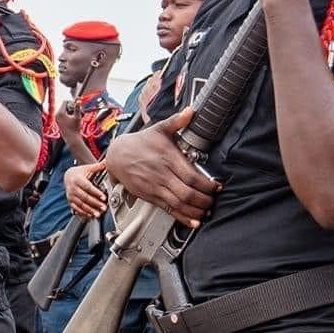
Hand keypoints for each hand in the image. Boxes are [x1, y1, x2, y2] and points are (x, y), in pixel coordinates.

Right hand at [64, 162, 107, 219]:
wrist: (67, 176)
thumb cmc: (79, 173)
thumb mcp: (88, 168)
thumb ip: (98, 166)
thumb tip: (109, 161)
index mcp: (77, 179)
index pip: (88, 187)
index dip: (96, 193)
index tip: (103, 197)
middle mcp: (73, 188)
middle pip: (85, 197)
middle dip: (95, 203)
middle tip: (103, 207)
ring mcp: (71, 196)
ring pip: (81, 204)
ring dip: (90, 210)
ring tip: (98, 213)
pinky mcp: (70, 201)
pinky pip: (76, 209)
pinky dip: (83, 213)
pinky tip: (90, 215)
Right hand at [103, 108, 216, 224]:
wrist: (117, 155)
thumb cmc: (140, 143)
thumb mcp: (159, 129)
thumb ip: (177, 122)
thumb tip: (190, 111)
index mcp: (167, 158)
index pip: (191, 176)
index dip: (207, 185)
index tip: (216, 187)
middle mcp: (161, 175)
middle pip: (187, 193)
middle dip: (204, 200)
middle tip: (213, 200)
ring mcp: (154, 187)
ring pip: (178, 203)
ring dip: (195, 210)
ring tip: (205, 211)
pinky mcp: (149, 196)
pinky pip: (168, 209)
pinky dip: (181, 217)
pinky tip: (192, 220)